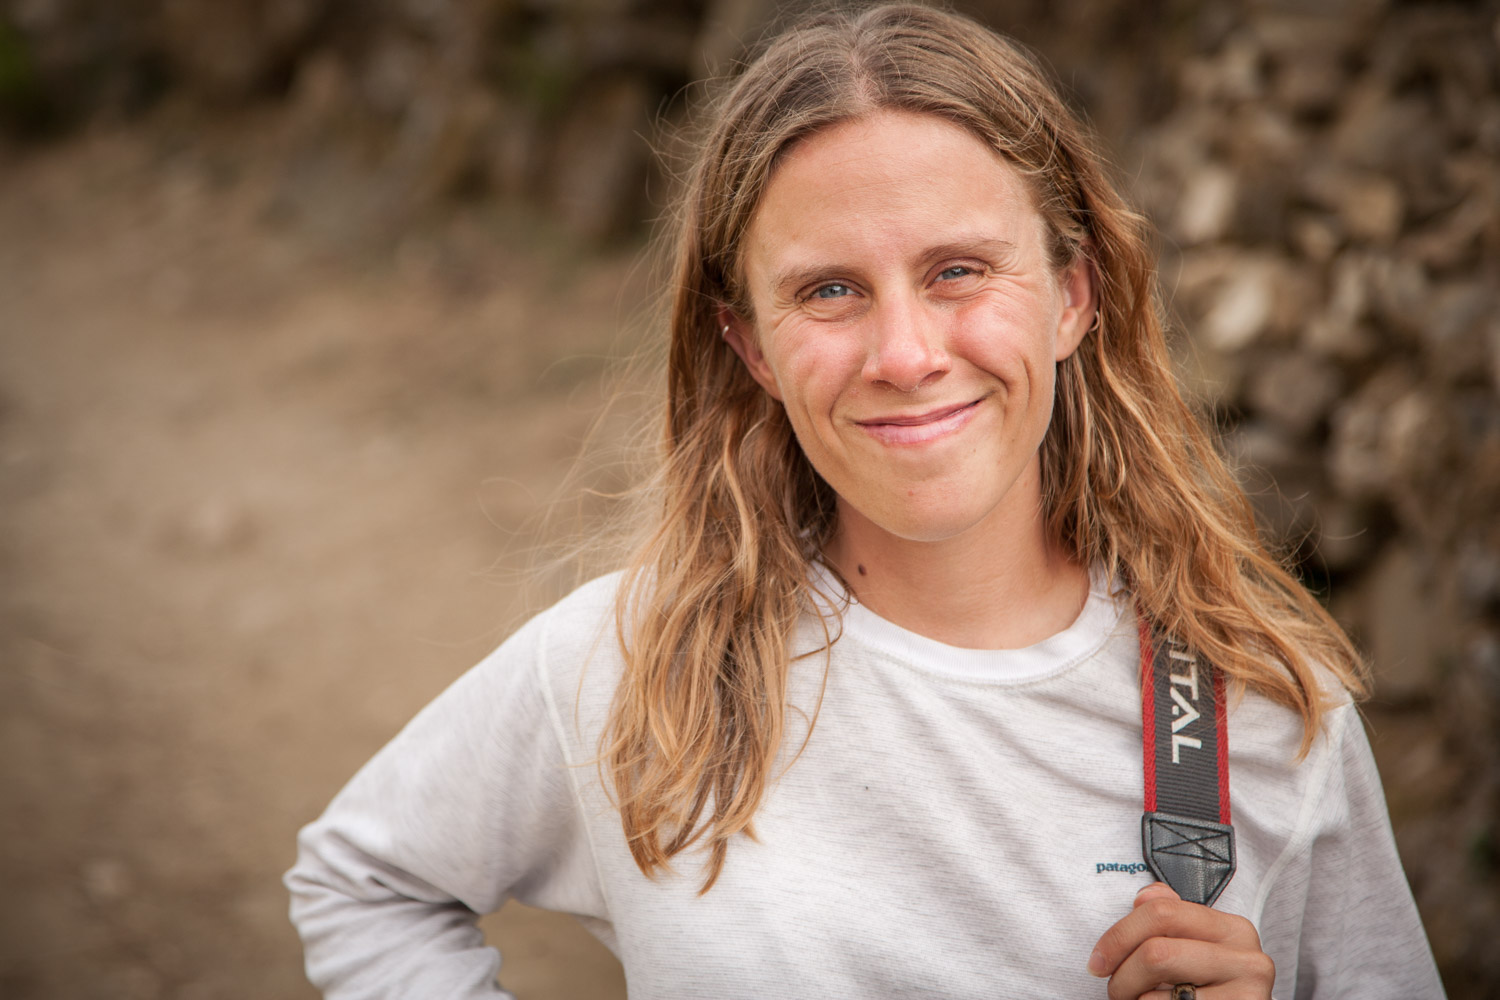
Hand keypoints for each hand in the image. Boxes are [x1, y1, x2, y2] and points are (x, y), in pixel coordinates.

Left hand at [1087, 882, 1274, 998]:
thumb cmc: (1208, 991)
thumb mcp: (1195, 948)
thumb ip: (1171, 917)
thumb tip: (1142, 897)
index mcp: (1233, 929)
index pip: (1161, 912)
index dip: (1119, 936)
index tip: (1098, 960)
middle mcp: (1248, 959)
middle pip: (1156, 952)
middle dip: (1123, 974)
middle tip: (1116, 990)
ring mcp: (1248, 992)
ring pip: (1157, 990)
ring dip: (1133, 998)